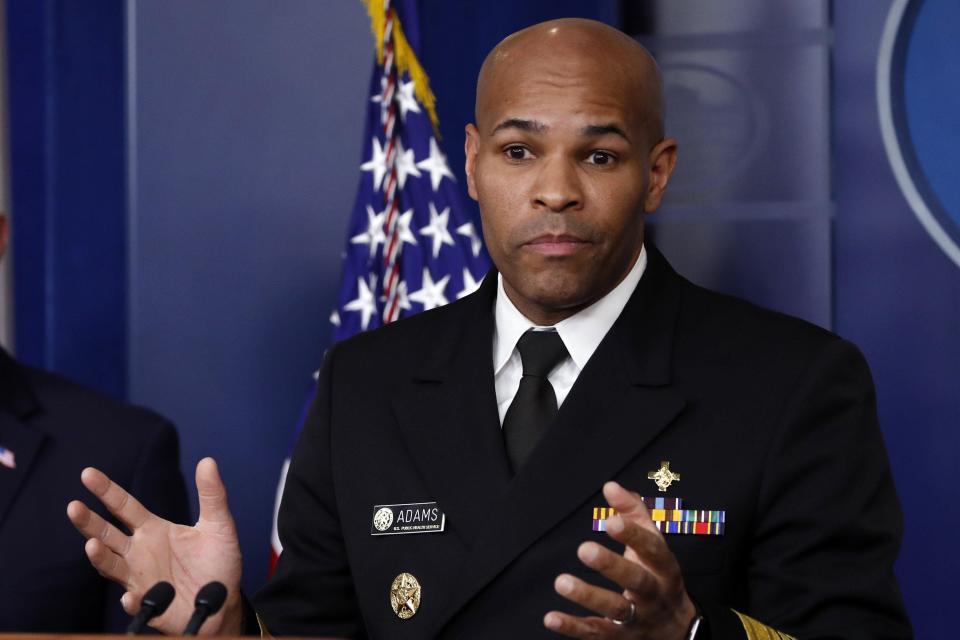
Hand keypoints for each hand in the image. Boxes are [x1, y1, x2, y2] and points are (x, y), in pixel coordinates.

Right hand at [67, 457, 243, 634]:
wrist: (224, 601)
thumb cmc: (218, 561)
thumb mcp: (219, 525)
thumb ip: (212, 495)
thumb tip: (208, 461)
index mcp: (153, 530)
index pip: (124, 506)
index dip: (107, 490)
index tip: (87, 473)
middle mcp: (139, 552)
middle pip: (107, 534)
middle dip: (89, 522)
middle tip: (74, 507)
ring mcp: (141, 578)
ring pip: (111, 567)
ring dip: (100, 558)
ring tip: (92, 546)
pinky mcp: (151, 605)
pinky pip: (136, 603)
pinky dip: (131, 600)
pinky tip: (129, 596)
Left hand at [544, 481, 696, 638]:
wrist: (676, 629)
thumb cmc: (657, 574)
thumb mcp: (653, 542)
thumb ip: (633, 511)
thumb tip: (610, 486)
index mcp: (663, 567)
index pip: (652, 549)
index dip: (633, 536)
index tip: (611, 522)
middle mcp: (653, 594)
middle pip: (635, 581)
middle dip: (611, 566)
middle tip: (584, 549)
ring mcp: (638, 618)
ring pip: (615, 610)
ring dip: (588, 596)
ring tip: (561, 582)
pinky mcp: (619, 637)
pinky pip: (596, 633)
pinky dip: (573, 628)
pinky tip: (551, 617)